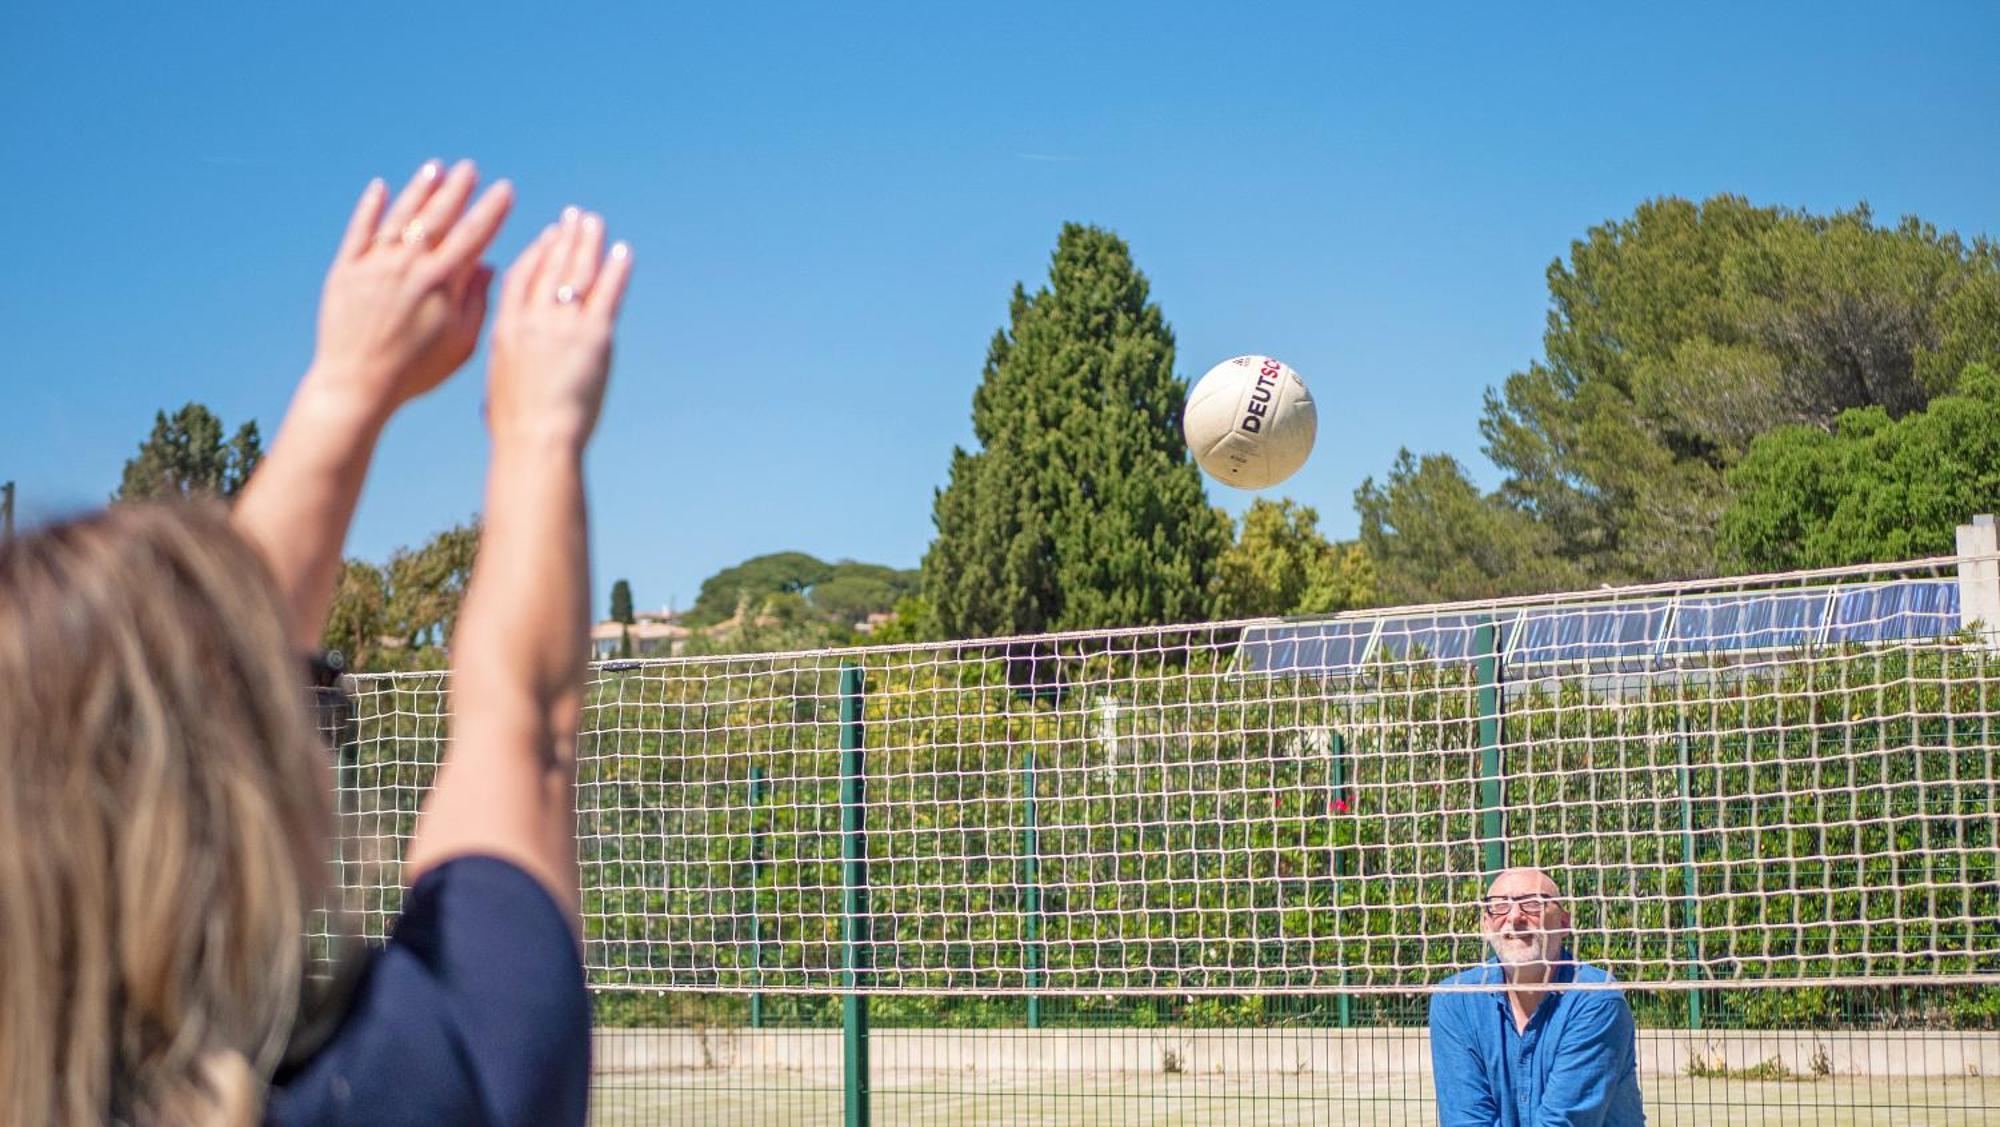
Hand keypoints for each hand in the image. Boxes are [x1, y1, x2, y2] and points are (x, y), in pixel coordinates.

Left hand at [310, 160, 512, 413]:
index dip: (492, 210)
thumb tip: (486, 265)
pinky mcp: (346, 270)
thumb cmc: (417, 371)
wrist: (359, 383)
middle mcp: (409, 265)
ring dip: (419, 189)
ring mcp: (376, 264)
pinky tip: (380, 188)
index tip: (505, 189)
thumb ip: (476, 301)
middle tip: (470, 167)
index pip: (474, 235)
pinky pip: (360, 230)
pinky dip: (370, 207)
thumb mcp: (460, 343)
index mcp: (442, 282)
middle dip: (457, 189)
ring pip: (401, 215)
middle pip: (438, 217)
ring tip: (434, 167)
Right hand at [487, 207, 632, 451]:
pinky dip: (616, 269)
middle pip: (550, 266)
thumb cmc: (515, 428)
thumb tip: (503, 381)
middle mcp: (533, 318)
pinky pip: (608, 292)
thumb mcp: (496, 388)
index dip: (536, 253)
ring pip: (578, 271)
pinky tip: (623, 251)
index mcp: (506, 329)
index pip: (521, 278)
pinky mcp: (594, 334)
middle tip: (574, 216)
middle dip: (564, 238)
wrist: (536, 438)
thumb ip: (505, 370)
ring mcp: (563, 323)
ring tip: (595, 222)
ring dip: (588, 242)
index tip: (546, 237)